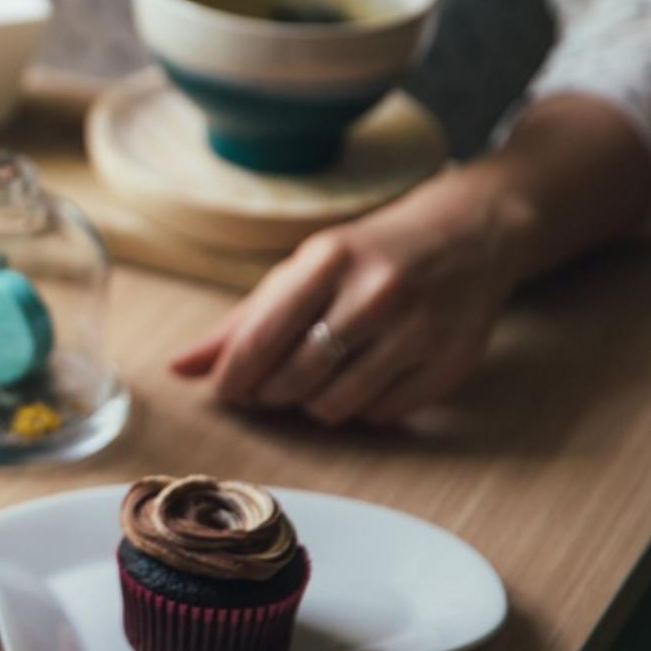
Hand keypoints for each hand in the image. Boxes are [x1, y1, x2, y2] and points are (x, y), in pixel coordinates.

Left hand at [170, 169, 536, 425]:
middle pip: (294, 379)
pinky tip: (363, 378)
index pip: (260, 338)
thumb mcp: (304, 269)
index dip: (232, 377)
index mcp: (330, 260)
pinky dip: (360, 409)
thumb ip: (241, 322)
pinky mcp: (451, 364)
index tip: (225, 391)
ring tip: (318, 378)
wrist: (471, 235)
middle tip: (272, 383)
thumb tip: (178, 368)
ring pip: (336, 406)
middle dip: (271, 393)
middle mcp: (377, 293)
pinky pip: (381, 415)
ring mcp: (420, 331)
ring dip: (313, 404)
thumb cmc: (368, 255)